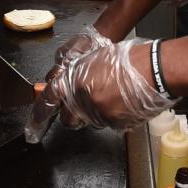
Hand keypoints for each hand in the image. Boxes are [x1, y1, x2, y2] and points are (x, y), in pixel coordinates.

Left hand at [25, 32, 176, 141]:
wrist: (154, 69)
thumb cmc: (129, 59)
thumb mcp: (95, 58)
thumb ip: (79, 73)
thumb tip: (69, 85)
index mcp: (75, 80)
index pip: (50, 99)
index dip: (39, 114)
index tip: (32, 129)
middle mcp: (83, 100)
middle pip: (69, 119)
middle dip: (73, 115)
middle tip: (86, 104)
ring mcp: (99, 114)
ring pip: (91, 120)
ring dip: (97, 112)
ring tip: (116, 95)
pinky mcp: (115, 124)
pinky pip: (109, 124)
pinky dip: (114, 116)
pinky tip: (125, 102)